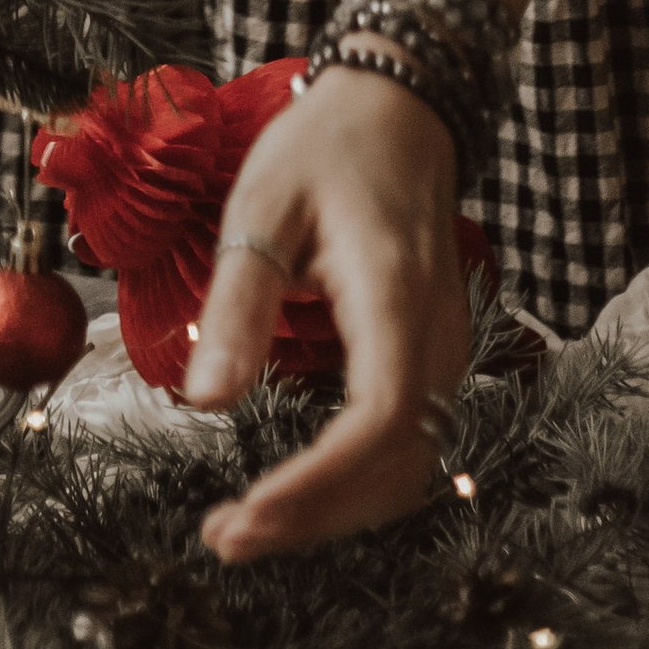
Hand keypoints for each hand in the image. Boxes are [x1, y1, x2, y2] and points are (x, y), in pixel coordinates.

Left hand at [182, 65, 470, 562]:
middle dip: (315, 517)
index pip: (376, 420)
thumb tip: (204, 400)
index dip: (316, 484)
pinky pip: (406, 440)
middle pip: (397, 463)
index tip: (245, 515)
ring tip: (249, 525)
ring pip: (408, 464)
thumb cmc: (327, 147)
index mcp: (395, 296)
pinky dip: (353, 481)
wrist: (398, 110)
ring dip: (334, 509)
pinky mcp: (433, 355)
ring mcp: (444, 349)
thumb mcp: (262, 204)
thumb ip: (238, 303)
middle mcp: (437, 335)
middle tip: (227, 538)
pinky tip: (296, 488)